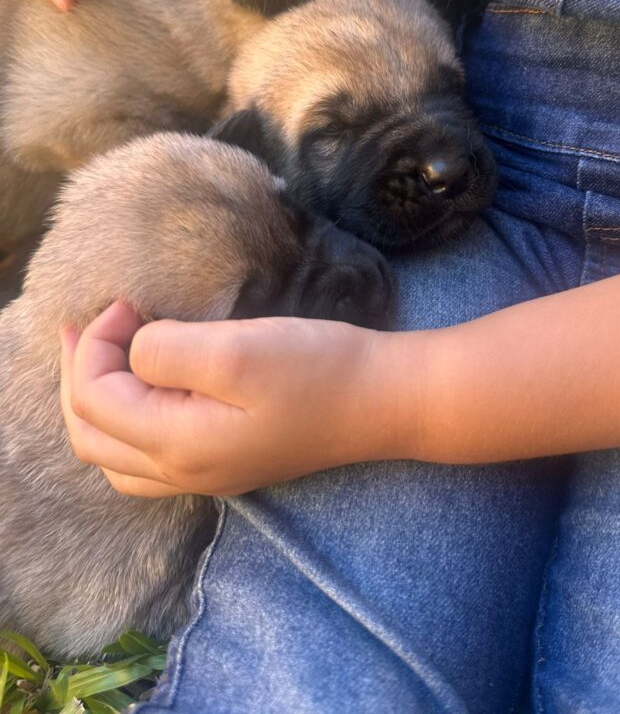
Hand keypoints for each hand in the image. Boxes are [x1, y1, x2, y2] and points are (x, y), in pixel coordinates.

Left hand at [60, 301, 414, 497]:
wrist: (383, 401)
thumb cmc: (317, 369)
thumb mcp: (236, 349)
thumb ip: (166, 352)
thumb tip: (134, 350)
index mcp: (178, 445)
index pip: (95, 400)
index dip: (94, 346)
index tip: (126, 301)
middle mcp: (183, 473)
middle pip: (92, 436)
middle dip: (80, 376)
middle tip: (89, 325)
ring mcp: (206, 475)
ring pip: (114, 456)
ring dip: (95, 405)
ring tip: (103, 358)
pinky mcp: (228, 464)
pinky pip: (146, 460)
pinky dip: (125, 424)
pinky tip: (144, 394)